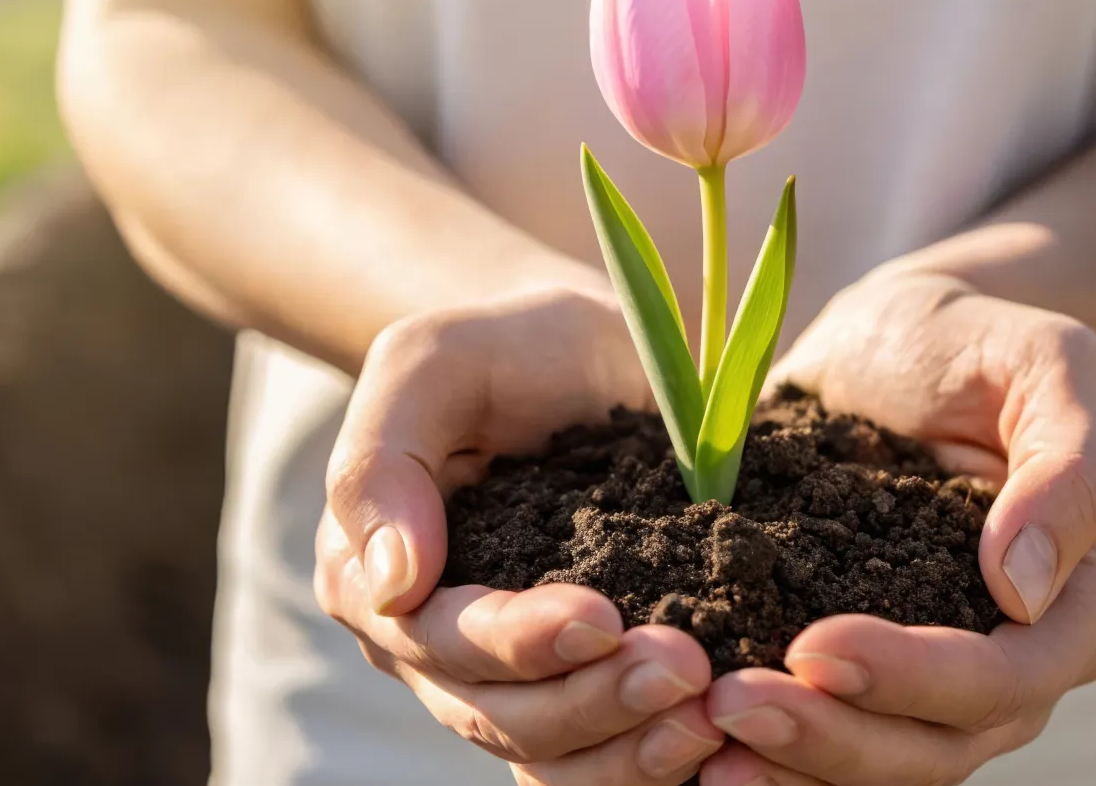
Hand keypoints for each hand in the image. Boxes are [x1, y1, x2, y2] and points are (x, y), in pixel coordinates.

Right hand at [315, 287, 725, 784]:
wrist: (591, 357)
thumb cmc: (505, 349)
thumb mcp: (432, 362)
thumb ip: (382, 460)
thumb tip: (392, 585)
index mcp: (377, 578)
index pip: (439, 638)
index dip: (517, 642)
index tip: (602, 617)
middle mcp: (435, 648)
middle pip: (502, 714)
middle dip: (594, 701)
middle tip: (686, 669)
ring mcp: (512, 677)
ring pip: (556, 754)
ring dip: (632, 747)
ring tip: (711, 710)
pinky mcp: (585, 683)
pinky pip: (606, 755)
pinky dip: (656, 755)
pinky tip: (717, 734)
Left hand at [698, 268, 1095, 785]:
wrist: (906, 338)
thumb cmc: (979, 342)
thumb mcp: (1045, 363)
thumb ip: (1067, 466)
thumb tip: (1020, 587)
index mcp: (1079, 602)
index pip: (1007, 676)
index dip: (913, 678)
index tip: (812, 646)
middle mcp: (1016, 661)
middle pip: (937, 743)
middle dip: (833, 736)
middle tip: (729, 703)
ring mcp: (936, 676)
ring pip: (878, 758)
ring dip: (793, 761)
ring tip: (702, 740)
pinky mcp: (867, 666)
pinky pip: (830, 728)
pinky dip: (772, 748)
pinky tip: (696, 743)